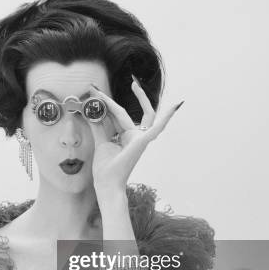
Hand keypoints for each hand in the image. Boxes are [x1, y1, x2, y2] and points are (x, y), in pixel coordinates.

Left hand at [88, 79, 183, 193]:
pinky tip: (176, 106)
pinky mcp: (143, 141)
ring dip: (140, 99)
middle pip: (124, 113)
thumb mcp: (100, 143)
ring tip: (134, 85)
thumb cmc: (105, 169)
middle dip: (112, 100)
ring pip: (142, 114)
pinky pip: (158, 127)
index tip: (93, 91)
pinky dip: (168, 117)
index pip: (116, 115)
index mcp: (125, 136)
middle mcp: (135, 136)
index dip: (104, 103)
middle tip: (99, 87)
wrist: (107, 184)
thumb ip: (98, 127)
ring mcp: (141, 138)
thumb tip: (92, 111)